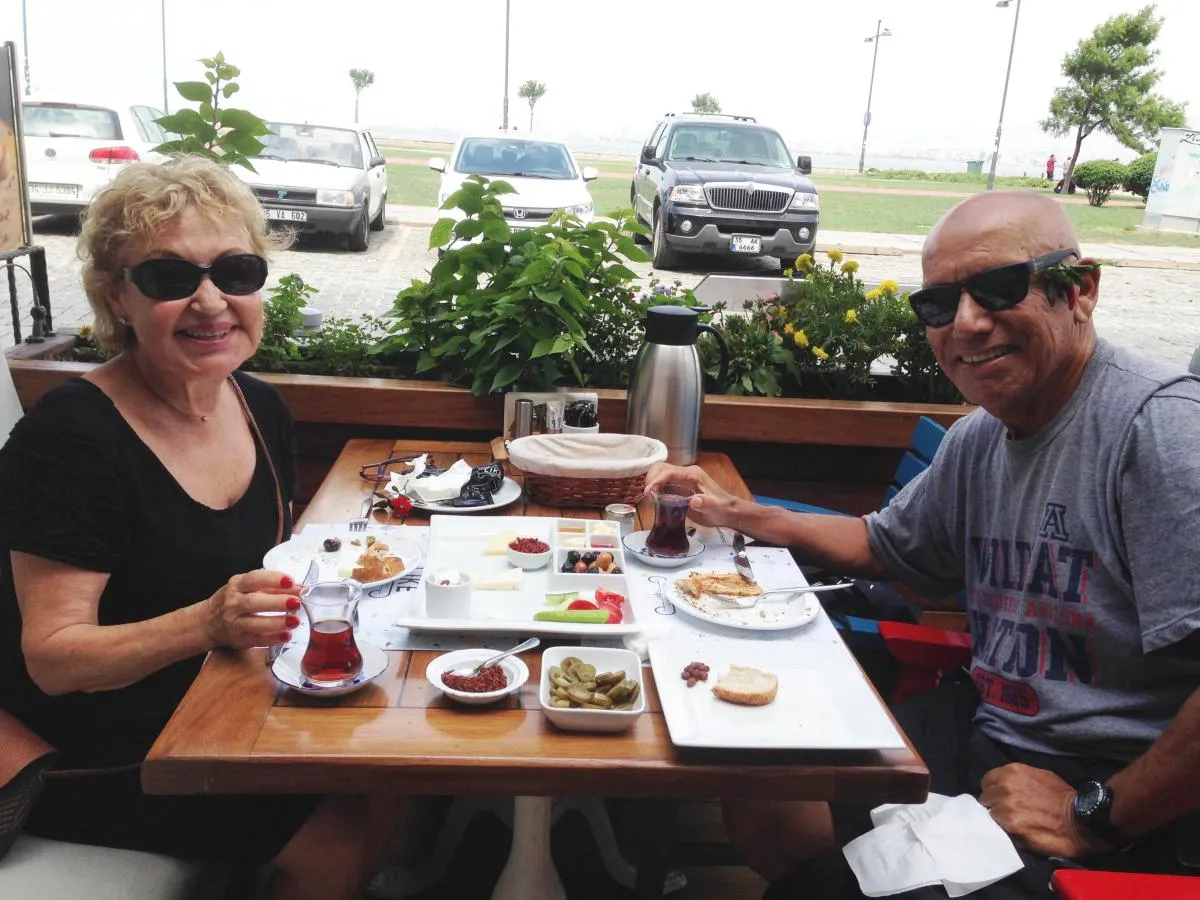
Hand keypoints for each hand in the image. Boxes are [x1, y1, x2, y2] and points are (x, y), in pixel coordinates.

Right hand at [201, 570, 300, 649]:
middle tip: (296, 603)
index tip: (291, 582)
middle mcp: (233, 603)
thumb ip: (270, 586)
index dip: (273, 579)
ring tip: (295, 621)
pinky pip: (256, 640)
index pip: (255, 579)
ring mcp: (234, 622)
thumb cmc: (233, 601)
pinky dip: (272, 639)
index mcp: (237, 585)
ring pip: (254, 623)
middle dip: (277, 602)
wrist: (208, 622)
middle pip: (254, 601)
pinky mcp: (239, 639)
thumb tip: (297, 588)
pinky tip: (286, 636)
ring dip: (276, 622)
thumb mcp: (246, 587)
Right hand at [643, 462, 739, 528]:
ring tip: (650, 499)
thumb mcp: (716, 508)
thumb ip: (706, 503)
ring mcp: (681, 480)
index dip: (656, 480)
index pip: (669, 472)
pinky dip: (655, 490)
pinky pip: (662, 484)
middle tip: (648, 497)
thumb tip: (693, 500)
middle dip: (651, 480)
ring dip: (651, 484)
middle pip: (661, 468)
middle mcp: (685, 473)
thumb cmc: (723, 509)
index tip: (648, 493)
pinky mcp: (678, 487)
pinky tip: (654, 501)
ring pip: (659, 473)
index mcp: (693, 474)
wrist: (728, 512)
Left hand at [979, 763, 1102, 858]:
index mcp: (1011, 772)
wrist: (1080, 820)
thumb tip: (1004, 786)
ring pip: (991, 815)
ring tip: (1015, 824)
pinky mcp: (1011, 826)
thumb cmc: (1062, 797)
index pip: (987, 781)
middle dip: (994, 805)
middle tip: (1008, 813)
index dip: (993, 791)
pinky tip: (1016, 832)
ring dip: (1000, 820)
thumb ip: (1018, 779)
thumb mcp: (1040, 776)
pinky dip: (1005, 831)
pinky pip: (999, 829)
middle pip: (986, 799)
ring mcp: (1006, 807)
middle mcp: (1005, 787)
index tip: (1000, 799)